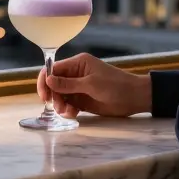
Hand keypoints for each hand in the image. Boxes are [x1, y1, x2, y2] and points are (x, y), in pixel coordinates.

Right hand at [37, 52, 151, 118]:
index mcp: (77, 64)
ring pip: (60, 96)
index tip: (44, 96)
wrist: (134, 98)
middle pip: (54, 84)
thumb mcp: (91, 84)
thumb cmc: (115, 86)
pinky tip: (73, 114)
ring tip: (69, 112)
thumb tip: (48, 80)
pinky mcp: (83, 100)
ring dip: (60, 105)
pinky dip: (67, 110)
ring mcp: (79, 88)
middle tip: (59, 107)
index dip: (45, 81)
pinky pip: (68, 104)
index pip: (53, 69)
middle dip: (54, 96)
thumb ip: (68, 84)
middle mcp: (76, 74)